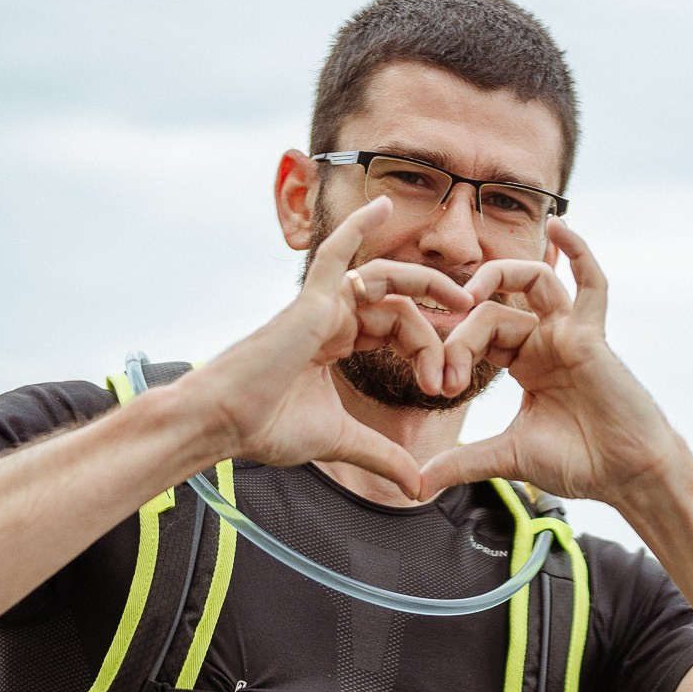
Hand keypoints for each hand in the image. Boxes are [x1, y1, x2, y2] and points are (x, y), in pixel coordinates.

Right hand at [177, 198, 471, 496]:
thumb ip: (382, 455)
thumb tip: (417, 487)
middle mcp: (332, 316)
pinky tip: (384, 204)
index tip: (443, 387)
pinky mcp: (311, 299)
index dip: (427, 351)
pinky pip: (338, 251)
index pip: (398, 331)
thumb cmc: (268, 428)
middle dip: (438, 330)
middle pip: (402, 308)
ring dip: (428, 291)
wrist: (225, 423)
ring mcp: (322, 303)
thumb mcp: (342, 441)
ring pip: (389, 286)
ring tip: (463, 303)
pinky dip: (359, 225)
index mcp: (338, 341)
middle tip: (466, 349)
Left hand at [414, 220, 685, 504]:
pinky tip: (560, 224)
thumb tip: (417, 486)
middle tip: (447, 371)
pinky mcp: (595, 335)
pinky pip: (591, 283)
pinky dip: (579, 250)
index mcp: (525, 361)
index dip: (453, 351)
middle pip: (494, 308)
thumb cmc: (579, 463)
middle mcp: (545, 339)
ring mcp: (571, 332)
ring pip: (533, 278)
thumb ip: (462, 462)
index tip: (441, 389)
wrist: (626, 476)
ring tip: (469, 292)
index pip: (479, 332)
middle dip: (463, 335)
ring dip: (499, 274)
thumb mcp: (506, 458)